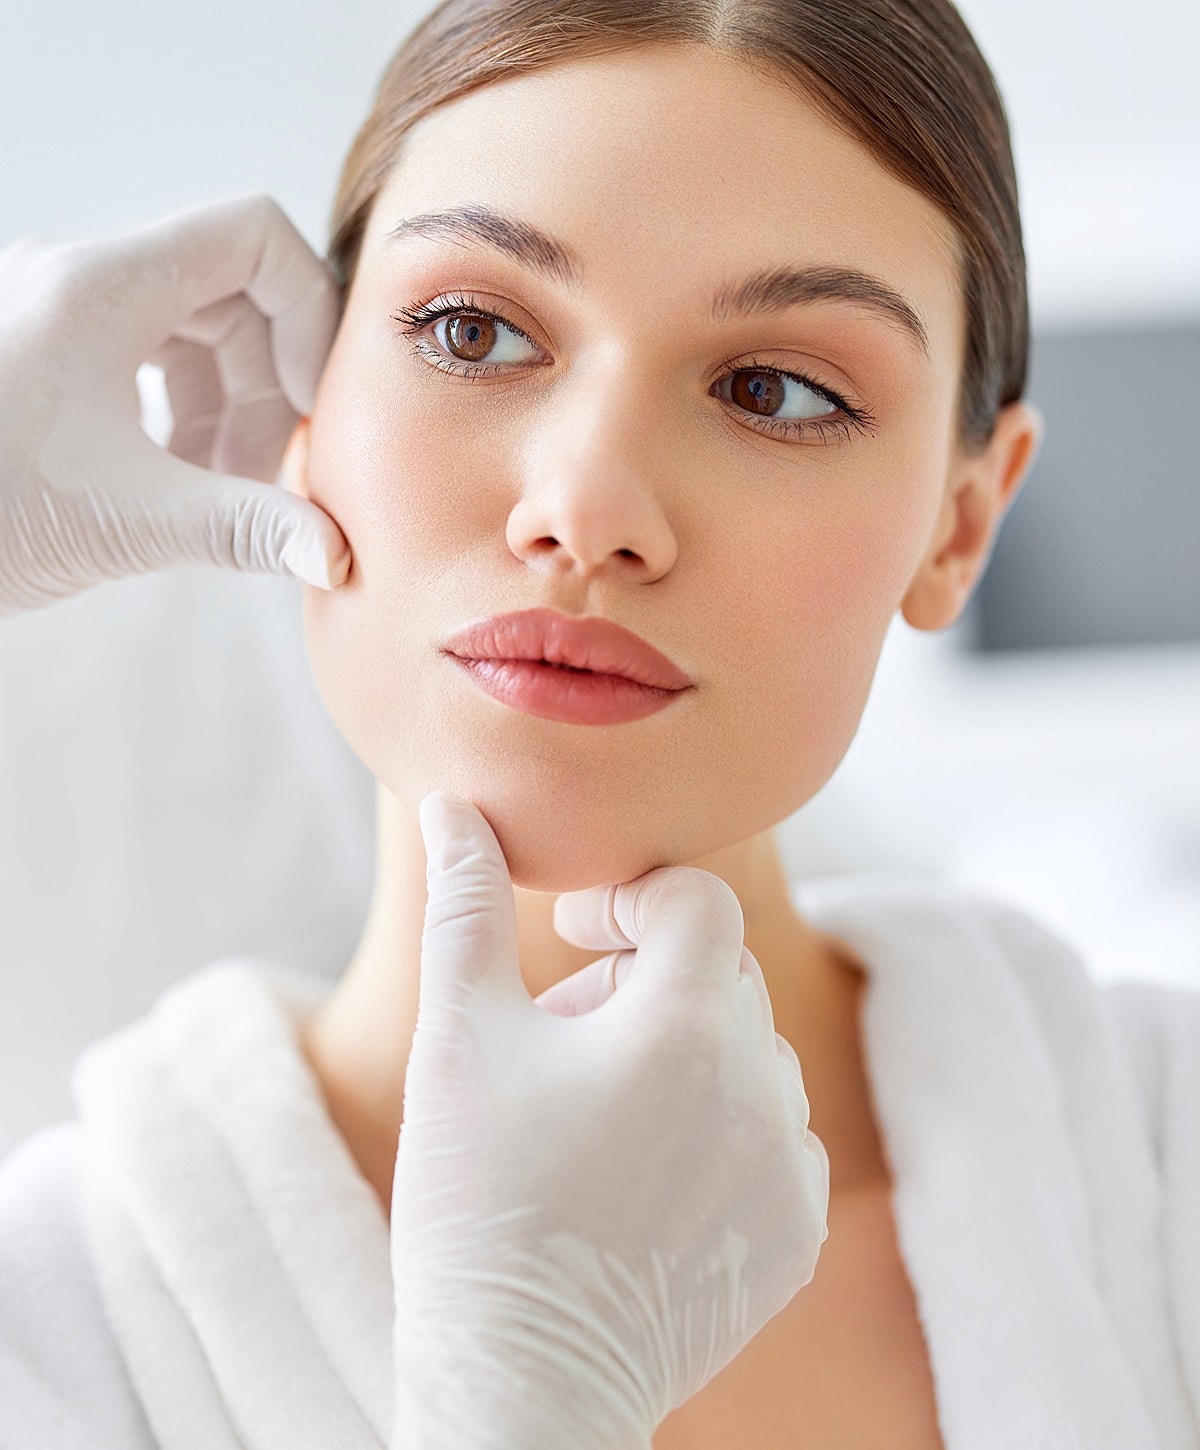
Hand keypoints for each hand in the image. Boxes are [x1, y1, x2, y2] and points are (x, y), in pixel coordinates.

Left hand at [0, 195, 350, 616]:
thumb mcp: (125, 523)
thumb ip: (244, 529)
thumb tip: (334, 553)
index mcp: (100, 289)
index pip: (251, 233)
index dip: (307, 311)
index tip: (306, 403)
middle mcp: (75, 283)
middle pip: (228, 291)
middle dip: (264, 385)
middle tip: (260, 475)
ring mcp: (54, 317)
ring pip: (187, 327)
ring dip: (225, 407)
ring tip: (213, 490)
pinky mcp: (40, 356)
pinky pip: (142, 355)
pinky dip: (179, 414)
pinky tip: (169, 482)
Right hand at [390, 792, 829, 1449]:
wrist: (519, 1385)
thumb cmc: (477, 1198)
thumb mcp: (459, 1036)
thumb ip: (465, 903)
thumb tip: (453, 804)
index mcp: (690, 1025)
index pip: (698, 899)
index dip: (631, 900)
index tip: (574, 934)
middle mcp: (766, 1088)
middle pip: (720, 974)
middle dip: (643, 980)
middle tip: (561, 1039)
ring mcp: (789, 1166)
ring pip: (748, 1053)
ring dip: (681, 1054)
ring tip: (594, 1116)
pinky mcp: (796, 1231)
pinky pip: (771, 1134)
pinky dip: (716, 1129)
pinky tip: (638, 1178)